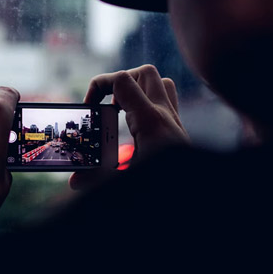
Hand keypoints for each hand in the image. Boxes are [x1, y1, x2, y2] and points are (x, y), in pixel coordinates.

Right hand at [69, 65, 188, 189]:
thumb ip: (97, 180)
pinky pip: (167, 103)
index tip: (90, 107)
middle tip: (108, 105)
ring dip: (138, 89)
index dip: (100, 85)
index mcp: (150, 121)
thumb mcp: (128, 183)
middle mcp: (165, 116)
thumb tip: (75, 181)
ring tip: (122, 110)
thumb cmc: (167, 186)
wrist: (198, 200)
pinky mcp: (178, 133)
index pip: (123, 81)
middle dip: (121, 82)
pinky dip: (149, 106)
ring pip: (161, 84)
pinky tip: (137, 128)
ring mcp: (174, 122)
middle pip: (145, 74)